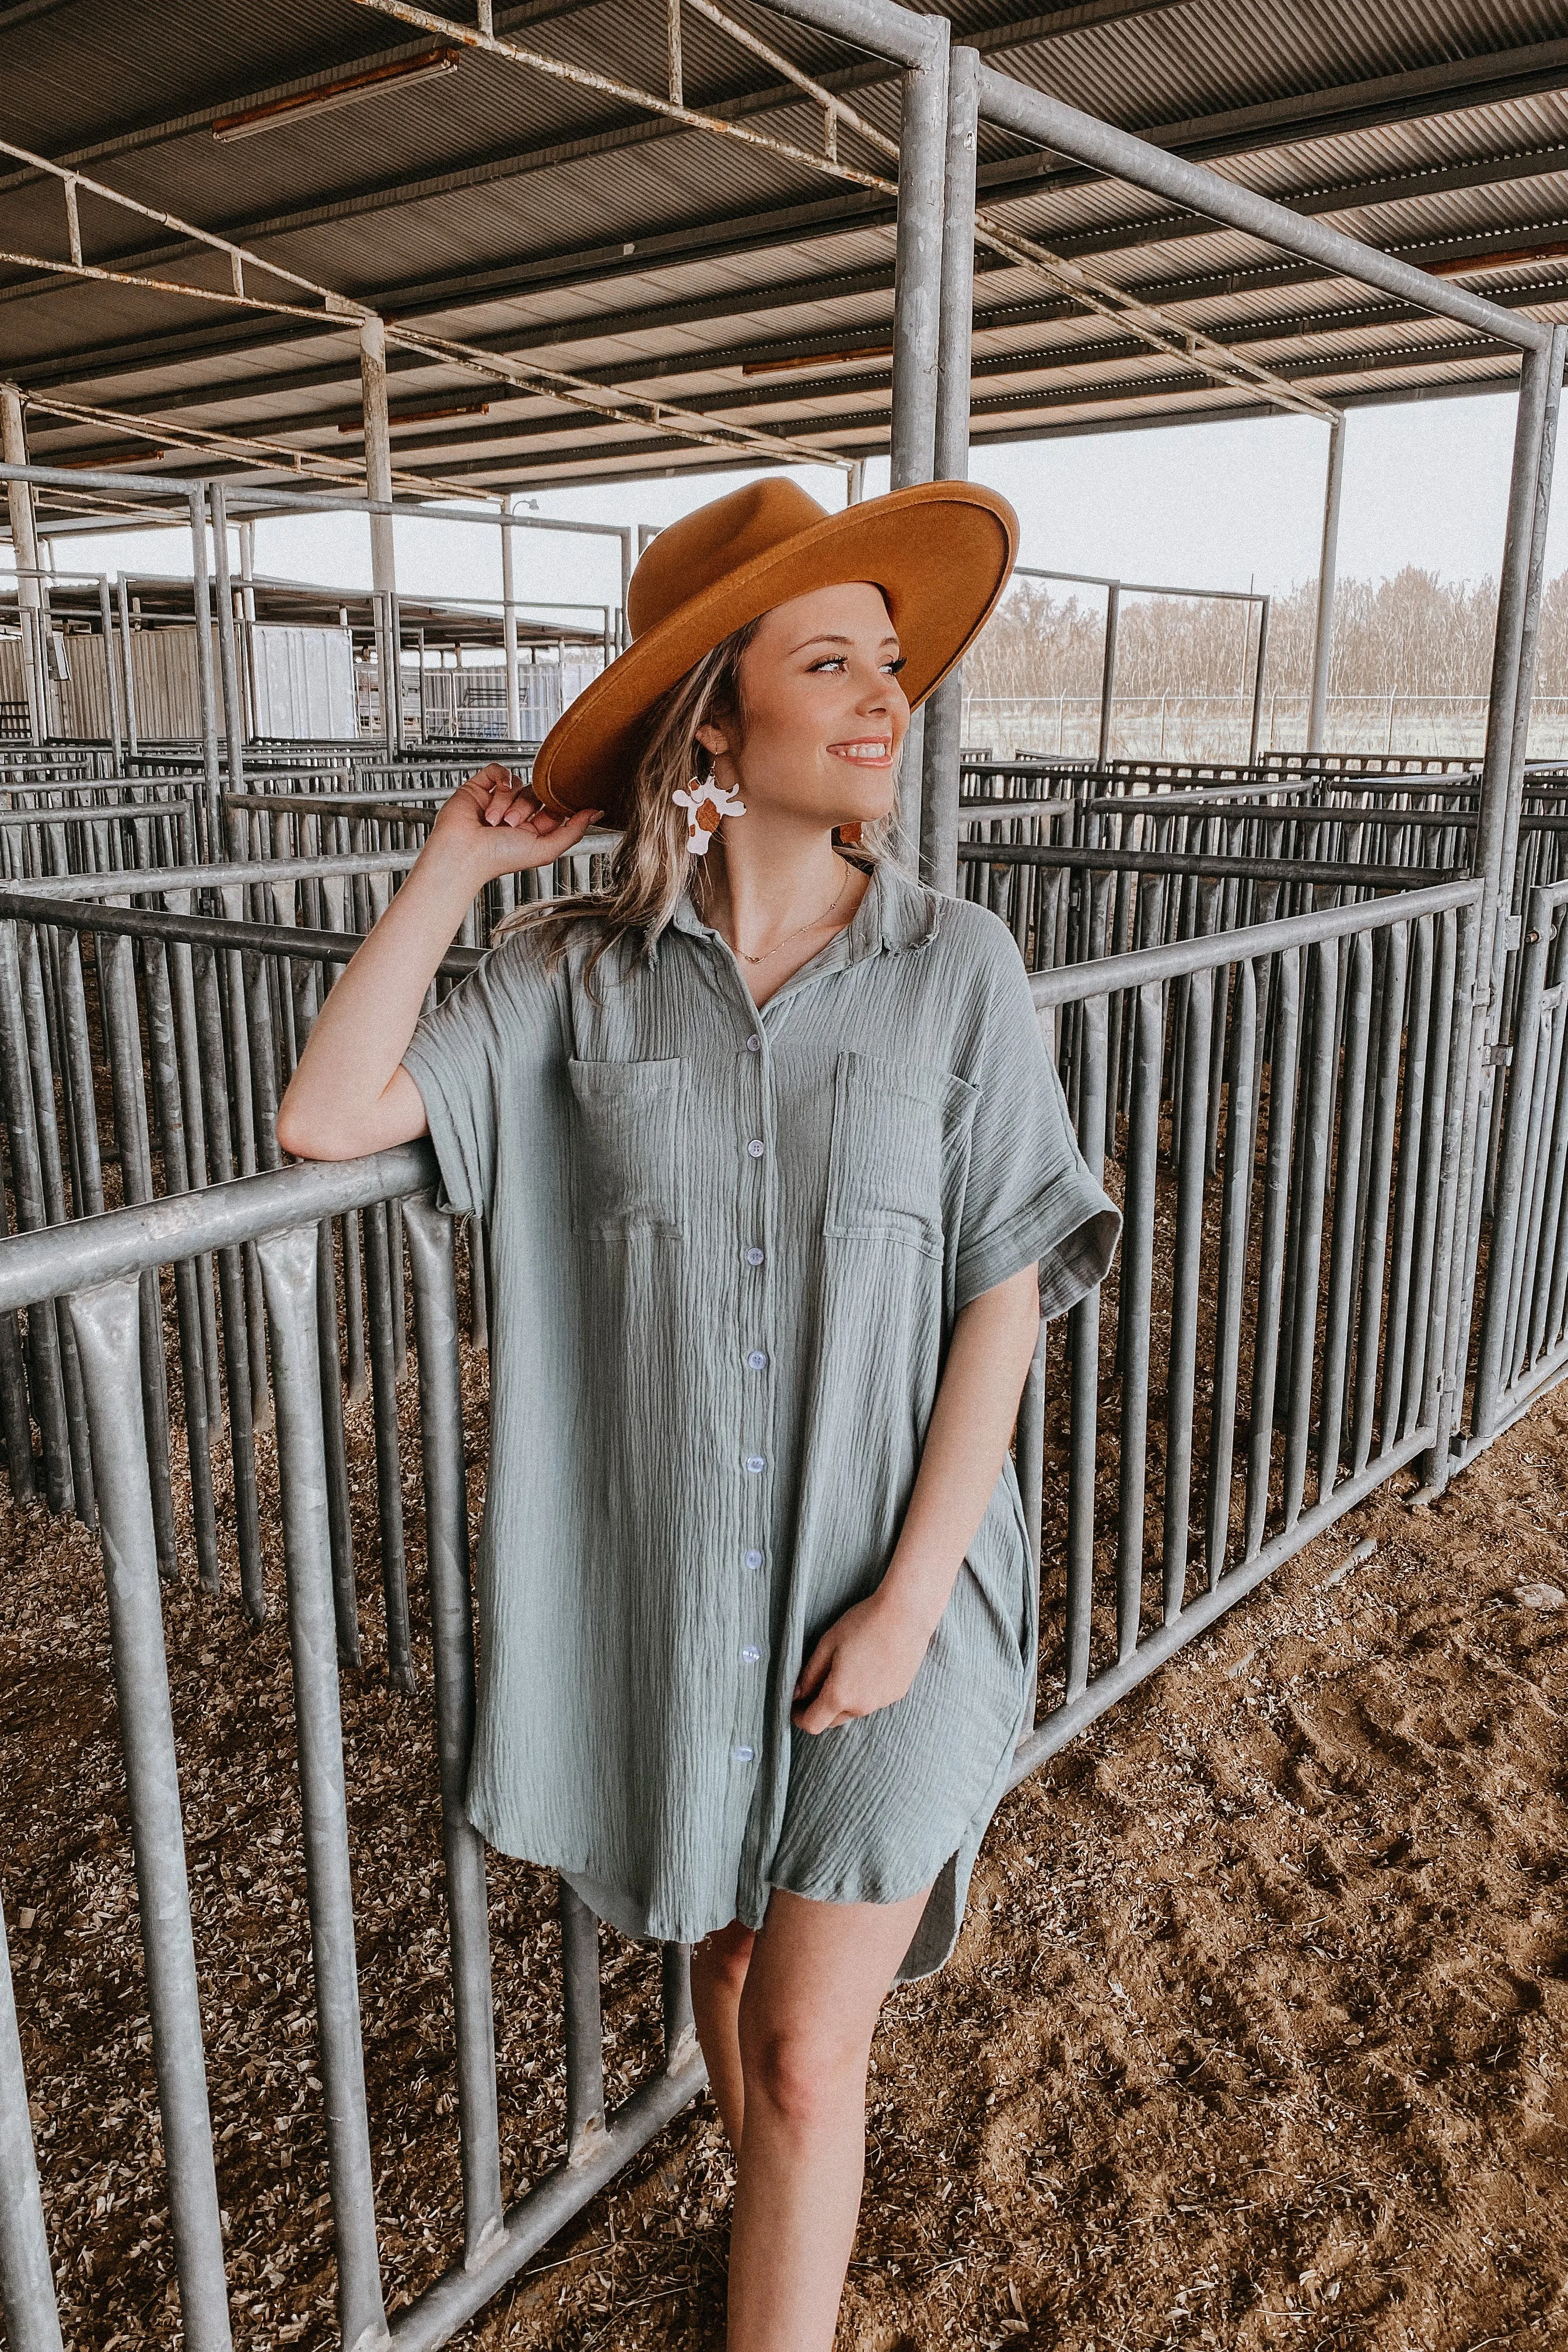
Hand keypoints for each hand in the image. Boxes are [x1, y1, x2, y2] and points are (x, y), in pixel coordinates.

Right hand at [426, 761, 602, 880]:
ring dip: (506, 803)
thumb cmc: (498, 859)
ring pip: (517, 784)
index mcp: (533, 831)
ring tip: (492, 822)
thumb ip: (573, 831)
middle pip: (536, 794)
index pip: (553, 808)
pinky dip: (498, 779)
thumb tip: (597, 813)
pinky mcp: (480, 788)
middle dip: (525, 808)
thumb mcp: (545, 849)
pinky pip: (498, 770)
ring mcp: (497, 800)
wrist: (462, 854)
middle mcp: (516, 815)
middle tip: (511, 824)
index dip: (555, 806)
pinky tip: (493, 795)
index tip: (564, 803)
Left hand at [791, 1589, 935, 1733]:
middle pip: (832, 1720)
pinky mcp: (897, 1693)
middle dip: (820, 1709)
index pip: (813, 1724)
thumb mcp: (827, 1644)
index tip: (795, 1704)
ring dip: (843, 1700)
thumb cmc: (863, 1624)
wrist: (906, 1614)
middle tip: (815, 1685)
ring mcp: (882, 1702)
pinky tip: (867, 1667)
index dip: (799, 1717)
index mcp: (840, 1694)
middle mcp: (862, 1706)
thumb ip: (809, 1674)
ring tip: (844, 1669)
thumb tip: (796, 1694)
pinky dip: (864, 1692)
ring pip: (854, 1710)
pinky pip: (873, 1701)